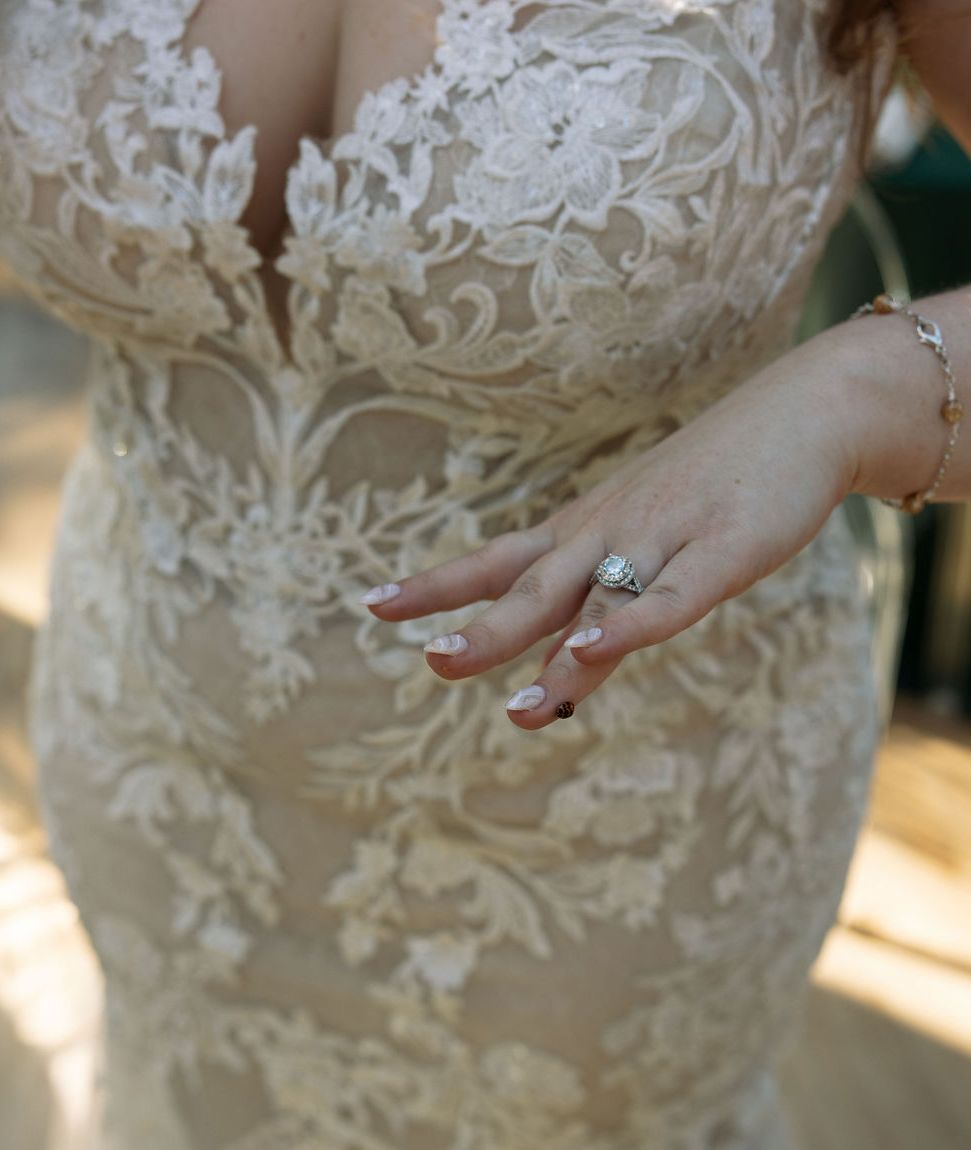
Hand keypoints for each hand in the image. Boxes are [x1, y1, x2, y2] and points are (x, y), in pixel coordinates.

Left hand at [360, 340, 856, 728]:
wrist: (805, 414)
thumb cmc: (714, 484)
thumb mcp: (644, 542)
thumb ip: (602, 607)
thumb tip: (559, 667)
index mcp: (582, 532)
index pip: (495, 561)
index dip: (436, 584)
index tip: (372, 604)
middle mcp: (607, 534)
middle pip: (531, 588)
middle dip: (481, 629)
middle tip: (433, 662)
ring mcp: (662, 539)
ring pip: (597, 600)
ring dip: (555, 652)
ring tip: (516, 706)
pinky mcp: (722, 552)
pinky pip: (672, 597)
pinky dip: (633, 627)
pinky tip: (597, 653)